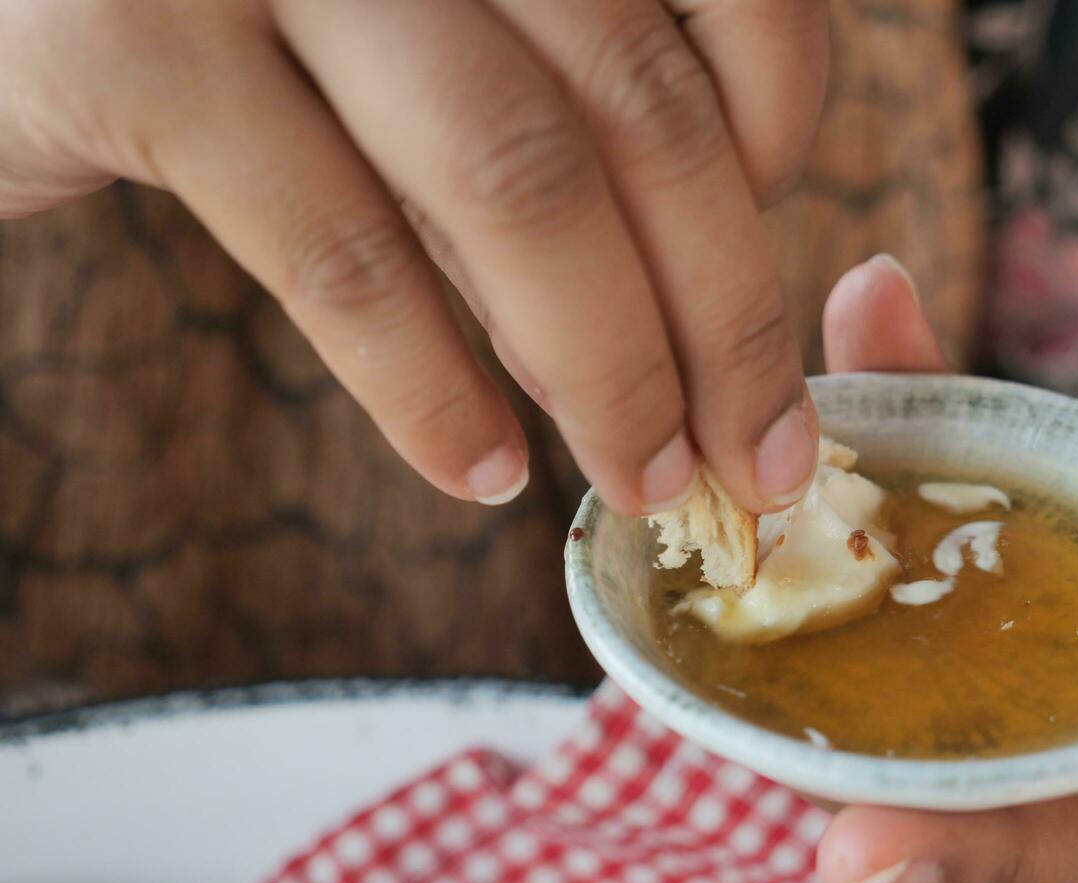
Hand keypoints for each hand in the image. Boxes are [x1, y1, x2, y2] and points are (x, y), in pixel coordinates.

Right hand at [0, 0, 828, 514]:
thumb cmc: (254, 23)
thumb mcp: (434, 51)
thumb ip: (552, 148)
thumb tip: (671, 343)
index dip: (783, 153)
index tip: (762, 289)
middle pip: (640, 110)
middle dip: (722, 319)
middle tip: (748, 458)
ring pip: (516, 180)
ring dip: (606, 370)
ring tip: (639, 482)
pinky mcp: (134, 41)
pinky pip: (340, 252)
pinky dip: (427, 388)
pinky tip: (480, 472)